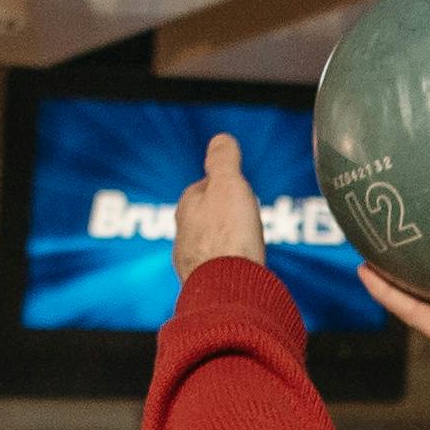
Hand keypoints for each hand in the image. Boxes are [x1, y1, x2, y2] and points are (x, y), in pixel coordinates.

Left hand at [173, 131, 265, 282]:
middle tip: (245, 216)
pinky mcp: (202, 287)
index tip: (239, 188)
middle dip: (223, 215)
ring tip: (245, 244)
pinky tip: (241, 270)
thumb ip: (223, 160)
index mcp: (188, 206)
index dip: (225, 185)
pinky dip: (228, 266)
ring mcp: (191, 263)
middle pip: (205, 218)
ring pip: (209, 245)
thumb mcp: (228, 184)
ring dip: (225, 243)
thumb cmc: (228, 236)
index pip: (204, 187)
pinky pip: (217, 270)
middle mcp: (183, 236)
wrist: (227, 291)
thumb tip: (220, 139)